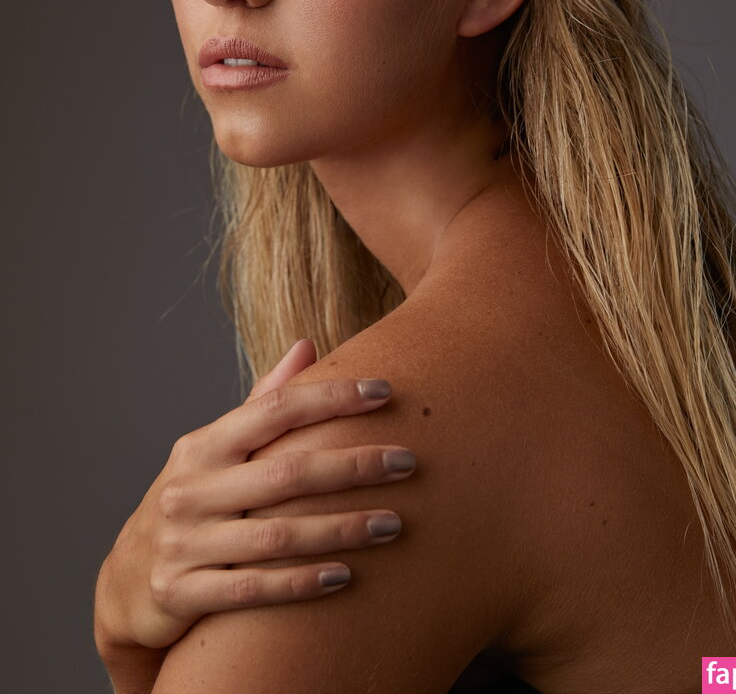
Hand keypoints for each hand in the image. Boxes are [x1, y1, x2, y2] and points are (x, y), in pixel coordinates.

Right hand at [94, 339, 416, 656]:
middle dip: (353, 466)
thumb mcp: (217, 449)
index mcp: (203, 445)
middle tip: (407, 461)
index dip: (332, 397)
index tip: (386, 390)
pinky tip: (347, 575)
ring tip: (394, 524)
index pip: (275, 410)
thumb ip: (263, 401)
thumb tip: (308, 344)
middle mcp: (190, 489)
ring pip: (277, 535)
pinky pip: (254, 588)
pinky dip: (302, 582)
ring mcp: (183, 542)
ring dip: (342, 529)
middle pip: (286, 473)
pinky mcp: (181, 593)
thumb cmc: (194, 498)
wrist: (126, 578)